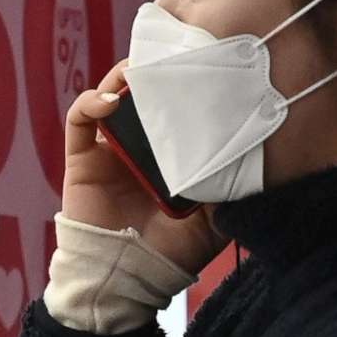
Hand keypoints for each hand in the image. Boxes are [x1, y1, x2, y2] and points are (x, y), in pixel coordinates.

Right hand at [64, 60, 231, 277]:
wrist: (124, 280)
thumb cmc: (169, 252)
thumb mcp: (216, 220)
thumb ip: (232, 189)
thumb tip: (256, 154)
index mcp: (171, 156)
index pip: (178, 109)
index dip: (187, 86)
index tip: (205, 66)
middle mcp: (140, 146)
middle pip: (145, 94)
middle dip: (156, 71)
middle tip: (174, 56)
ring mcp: (109, 148)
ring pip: (112, 96)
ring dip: (124, 77)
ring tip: (141, 70)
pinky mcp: (82, 156)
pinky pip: (80, 118)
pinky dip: (93, 102)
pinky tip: (112, 100)